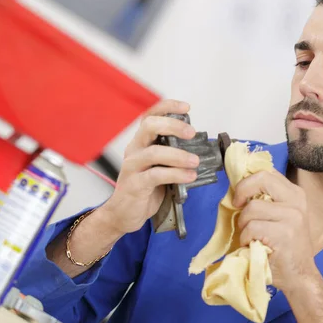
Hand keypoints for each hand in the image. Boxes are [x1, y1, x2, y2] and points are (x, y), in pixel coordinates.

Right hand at [99, 99, 199, 233]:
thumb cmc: (143, 190)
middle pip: (149, 126)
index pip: (150, 115)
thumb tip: (198, 149)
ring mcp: (133, 167)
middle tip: (191, 133)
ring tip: (195, 161)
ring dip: (179, 155)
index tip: (186, 107)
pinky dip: (175, 174)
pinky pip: (156, 175)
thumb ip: (172, 156)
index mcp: (141, 143)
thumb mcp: (159, 168)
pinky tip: (189, 176)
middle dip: (173, 126)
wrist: (123, 215)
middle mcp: (134, 150)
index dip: (167, 107)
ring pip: (154, 152)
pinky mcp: (135, 185)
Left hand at [233, 170, 315, 292]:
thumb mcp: (279, 216)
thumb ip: (265, 200)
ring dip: (243, 225)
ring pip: (252, 208)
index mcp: (294, 193)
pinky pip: (252, 227)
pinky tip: (253, 246)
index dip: (247, 178)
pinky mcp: (284, 233)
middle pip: (261, 179)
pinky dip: (246, 238)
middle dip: (242, 191)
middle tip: (237, 206)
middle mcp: (296, 200)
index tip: (239, 193)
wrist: (299, 276)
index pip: (266, 172)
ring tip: (251, 236)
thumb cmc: (284, 247)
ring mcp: (292, 216)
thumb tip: (236, 185)